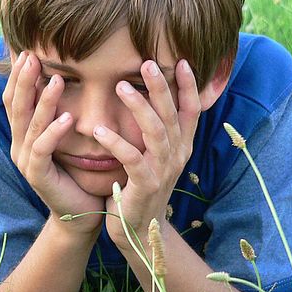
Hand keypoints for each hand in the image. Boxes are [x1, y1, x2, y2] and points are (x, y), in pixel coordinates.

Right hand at [3, 50, 105, 234]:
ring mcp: (26, 161)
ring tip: (56, 79)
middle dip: (24, 79)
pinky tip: (67, 118)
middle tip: (33, 55)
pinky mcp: (38, 176)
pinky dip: (54, 132)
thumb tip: (68, 74)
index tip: (27, 50)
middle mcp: (20, 144)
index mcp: (24, 133)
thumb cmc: (79, 171)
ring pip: (30, 124)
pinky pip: (43, 150)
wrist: (82, 213)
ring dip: (43, 100)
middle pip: (16, 105)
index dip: (18, 75)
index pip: (15, 97)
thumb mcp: (68, 136)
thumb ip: (62, 110)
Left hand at [95, 58, 200, 248]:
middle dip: (161, 87)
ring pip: (156, 131)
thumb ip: (157, 131)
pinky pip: (133, 159)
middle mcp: (177, 155)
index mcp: (181, 146)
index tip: (182, 60)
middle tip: (147, 63)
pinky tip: (100, 131)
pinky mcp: (145, 185)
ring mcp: (163, 170)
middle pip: (173, 114)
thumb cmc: (141, 188)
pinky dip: (117, 143)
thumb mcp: (155, 158)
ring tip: (121, 86)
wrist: (140, 232)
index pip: (191, 110)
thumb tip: (150, 95)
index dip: (188, 86)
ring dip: (139, 107)